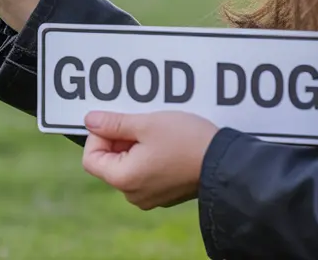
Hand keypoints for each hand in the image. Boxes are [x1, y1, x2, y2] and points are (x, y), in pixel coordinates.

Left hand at [80, 110, 219, 209]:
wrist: (228, 163)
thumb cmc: (187, 142)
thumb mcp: (146, 123)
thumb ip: (113, 123)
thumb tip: (90, 121)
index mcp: (124, 179)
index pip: (91, 158)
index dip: (99, 136)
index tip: (117, 122)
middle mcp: (134, 194)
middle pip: (109, 162)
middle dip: (119, 139)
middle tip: (139, 122)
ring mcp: (150, 196)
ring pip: (128, 166)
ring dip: (135, 145)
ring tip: (155, 131)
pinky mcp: (165, 193)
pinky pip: (146, 172)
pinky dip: (148, 155)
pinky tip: (166, 143)